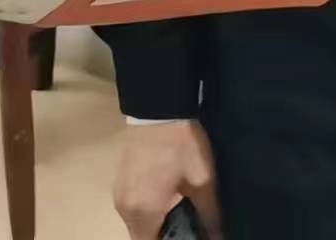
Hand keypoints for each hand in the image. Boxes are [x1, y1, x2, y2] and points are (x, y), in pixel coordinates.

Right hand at [113, 120, 222, 239]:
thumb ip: (209, 214)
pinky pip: (133, 206)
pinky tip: (167, 195)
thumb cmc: (181, 146)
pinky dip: (148, 208)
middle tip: (188, 222)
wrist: (159, 109)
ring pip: (136, 222)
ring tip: (181, 210)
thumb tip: (217, 236)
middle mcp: (124, 209)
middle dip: (164, 234)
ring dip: (155, 221)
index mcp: (142, 213)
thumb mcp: (202, 180)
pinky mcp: (120, 181)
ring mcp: (118, 194)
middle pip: (142, 235)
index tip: (187, 235)